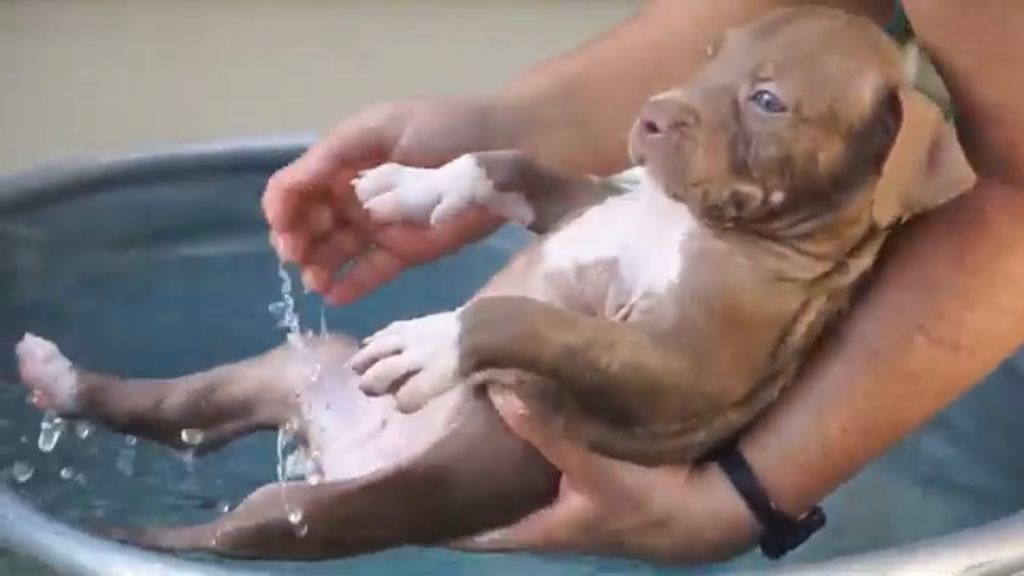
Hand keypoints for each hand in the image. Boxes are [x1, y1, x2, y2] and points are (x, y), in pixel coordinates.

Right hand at [262, 97, 521, 304]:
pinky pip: (370, 273)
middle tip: (297, 254)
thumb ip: (334, 153)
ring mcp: (379, 227)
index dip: (282, 208)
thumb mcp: (382, 126)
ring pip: (333, 252)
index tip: (283, 225)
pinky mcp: (406, 252)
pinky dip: (349, 285)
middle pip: (309, 224)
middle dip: (296, 241)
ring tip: (315, 280)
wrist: (505, 152)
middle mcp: (354, 196)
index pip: (297, 188)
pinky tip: (333, 295)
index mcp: (344, 162)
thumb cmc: (445, 128)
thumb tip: (289, 187)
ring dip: (317, 268)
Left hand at [452, 387, 758, 564]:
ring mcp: (569, 509)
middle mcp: (548, 524)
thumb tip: (497, 390)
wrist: (710, 513)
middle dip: (461, 487)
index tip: (400, 505)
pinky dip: (528, 452)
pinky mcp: (590, 491)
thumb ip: (546, 430)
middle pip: (491, 511)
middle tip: (423, 455)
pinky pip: (545, 473)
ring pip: (517, 491)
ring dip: (492, 470)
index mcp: (539, 531)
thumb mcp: (593, 469)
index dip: (438, 522)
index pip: (474, 534)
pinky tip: (521, 424)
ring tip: (460, 435)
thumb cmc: (647, 504)